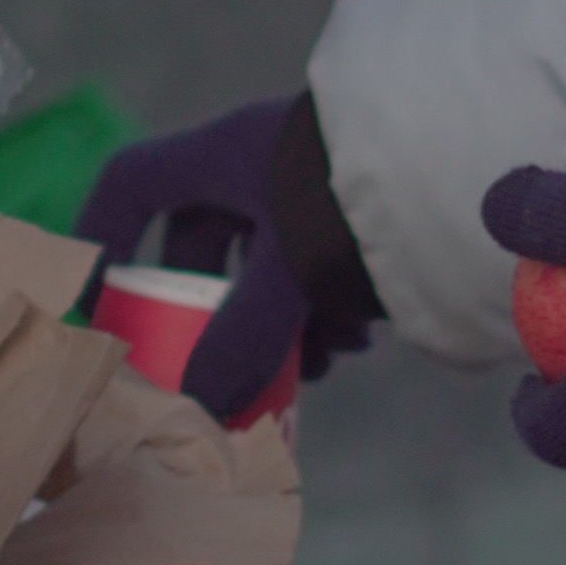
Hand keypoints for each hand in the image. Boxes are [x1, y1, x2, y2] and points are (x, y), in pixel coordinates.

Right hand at [78, 89, 387, 423]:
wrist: (470, 153)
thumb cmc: (357, 198)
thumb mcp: (290, 274)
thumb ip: (241, 344)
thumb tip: (196, 411)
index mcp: (220, 156)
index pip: (131, 183)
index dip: (102, 237)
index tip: (96, 301)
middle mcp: (255, 164)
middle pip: (206, 249)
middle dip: (218, 319)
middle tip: (229, 374)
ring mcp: (306, 184)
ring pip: (266, 267)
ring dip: (280, 328)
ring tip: (318, 368)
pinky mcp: (354, 206)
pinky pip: (316, 266)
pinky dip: (324, 311)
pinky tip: (357, 342)